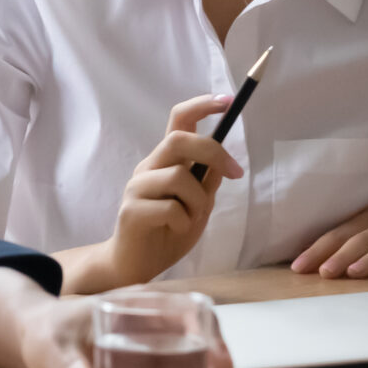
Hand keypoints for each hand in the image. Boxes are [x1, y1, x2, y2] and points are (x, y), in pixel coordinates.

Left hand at [0, 267, 233, 367]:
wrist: (38, 336)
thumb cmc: (46, 334)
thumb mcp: (51, 350)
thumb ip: (64, 367)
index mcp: (139, 304)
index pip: (192, 313)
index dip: (213, 339)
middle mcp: (156, 318)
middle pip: (206, 337)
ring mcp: (158, 339)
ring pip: (200, 357)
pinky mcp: (153, 360)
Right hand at [61, 95, 239, 293]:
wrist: (133, 265)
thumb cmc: (166, 232)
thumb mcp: (198, 204)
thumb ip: (206, 181)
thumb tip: (224, 159)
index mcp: (163, 161)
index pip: (179, 120)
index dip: (202, 106)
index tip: (229, 101)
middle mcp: (148, 168)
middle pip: (178, 140)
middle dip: (213, 151)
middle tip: (235, 172)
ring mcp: (136, 189)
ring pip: (178, 176)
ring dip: (198, 200)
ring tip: (191, 220)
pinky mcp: (131, 212)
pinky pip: (171, 209)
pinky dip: (184, 222)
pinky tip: (175, 232)